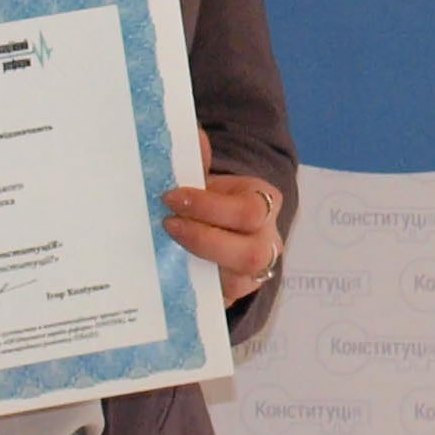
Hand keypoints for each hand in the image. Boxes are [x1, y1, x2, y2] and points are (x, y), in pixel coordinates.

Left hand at [162, 127, 284, 304]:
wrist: (218, 227)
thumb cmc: (211, 198)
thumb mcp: (206, 177)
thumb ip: (199, 159)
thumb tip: (193, 135)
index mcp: (265, 202)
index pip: (249, 210)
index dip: (209, 206)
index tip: (171, 198)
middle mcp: (267, 241)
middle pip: (251, 252)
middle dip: (205, 239)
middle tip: (167, 224)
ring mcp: (255, 273)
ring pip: (241, 281)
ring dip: (201, 264)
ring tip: (168, 247)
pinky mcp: (236, 295)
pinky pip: (224, 300)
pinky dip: (197, 288)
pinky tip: (170, 272)